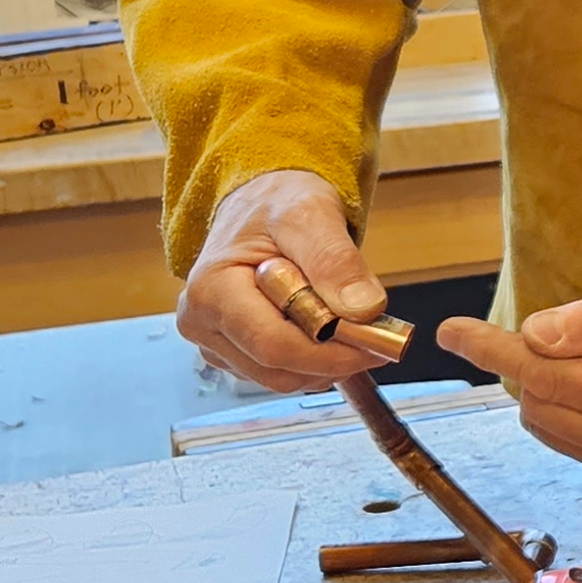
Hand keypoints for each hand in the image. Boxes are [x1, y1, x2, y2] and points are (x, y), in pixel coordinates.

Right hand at [180, 169, 393, 387]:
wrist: (263, 205)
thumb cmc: (277, 204)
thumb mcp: (311, 215)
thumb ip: (335, 260)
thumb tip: (363, 309)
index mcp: (211, 292)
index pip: (274, 345)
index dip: (332, 353)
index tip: (378, 343)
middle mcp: (203, 325)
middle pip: (279, 370)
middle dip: (335, 359)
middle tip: (376, 333)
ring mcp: (217, 344)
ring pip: (284, 378)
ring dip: (328, 362)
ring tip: (350, 320)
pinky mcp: (236, 353)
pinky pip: (284, 372)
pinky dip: (317, 360)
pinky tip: (330, 328)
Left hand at [438, 279, 581, 483]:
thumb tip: (535, 335)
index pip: (542, 373)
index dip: (492, 348)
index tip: (451, 331)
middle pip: (535, 400)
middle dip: (532, 361)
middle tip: (570, 332)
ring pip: (543, 422)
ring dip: (546, 386)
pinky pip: (565, 438)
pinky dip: (564, 407)